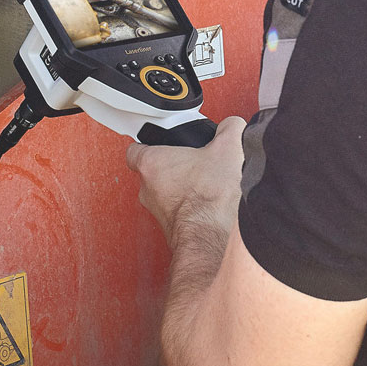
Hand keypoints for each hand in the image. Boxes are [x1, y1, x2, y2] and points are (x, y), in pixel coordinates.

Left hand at [127, 116, 246, 242]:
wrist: (213, 238)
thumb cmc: (210, 198)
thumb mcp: (229, 148)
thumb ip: (229, 128)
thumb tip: (232, 127)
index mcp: (152, 164)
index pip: (135, 149)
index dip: (149, 142)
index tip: (161, 141)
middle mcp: (147, 190)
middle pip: (152, 171)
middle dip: (173, 166)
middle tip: (193, 161)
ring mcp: (157, 213)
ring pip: (164, 194)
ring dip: (182, 188)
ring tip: (205, 183)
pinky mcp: (171, 230)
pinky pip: (177, 212)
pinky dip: (190, 207)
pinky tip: (209, 202)